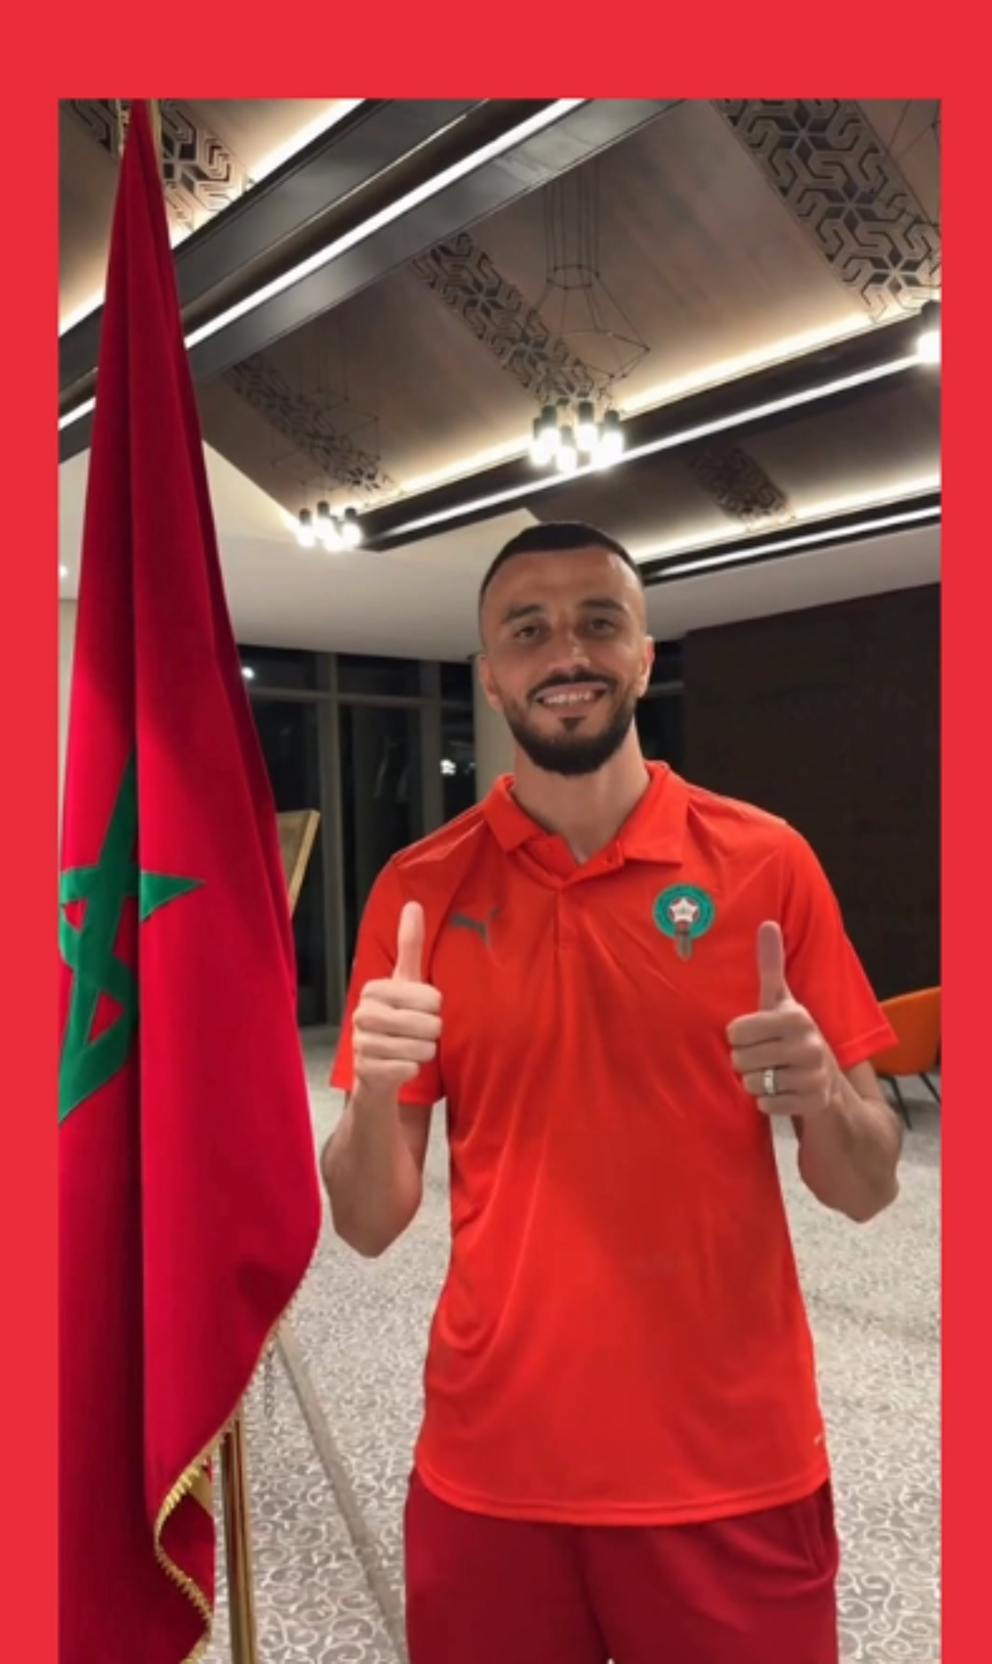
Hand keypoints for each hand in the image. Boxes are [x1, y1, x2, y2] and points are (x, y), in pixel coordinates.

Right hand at [353, 903, 442, 1096]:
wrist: (374, 1069)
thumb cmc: (395, 1019)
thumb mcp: (405, 982)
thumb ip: (409, 945)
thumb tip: (413, 904)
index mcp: (375, 989)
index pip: (432, 998)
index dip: (434, 1009)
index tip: (418, 1010)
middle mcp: (364, 1014)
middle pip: (430, 1025)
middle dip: (431, 1033)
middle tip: (414, 1033)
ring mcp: (363, 1043)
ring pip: (422, 1049)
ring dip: (423, 1053)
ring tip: (407, 1049)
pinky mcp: (367, 1071)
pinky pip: (410, 1069)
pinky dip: (411, 1070)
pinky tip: (398, 1065)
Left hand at [726, 922, 837, 1120]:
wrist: (828, 1083)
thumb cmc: (793, 1036)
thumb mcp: (782, 1002)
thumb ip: (771, 964)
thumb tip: (767, 922)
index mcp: (795, 1017)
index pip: (736, 1031)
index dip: (739, 1037)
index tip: (756, 1035)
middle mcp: (808, 1044)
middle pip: (740, 1059)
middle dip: (746, 1062)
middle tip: (764, 1057)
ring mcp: (812, 1076)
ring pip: (751, 1083)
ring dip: (755, 1083)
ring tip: (773, 1074)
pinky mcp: (812, 1103)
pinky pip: (765, 1105)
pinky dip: (767, 1103)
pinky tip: (782, 1093)